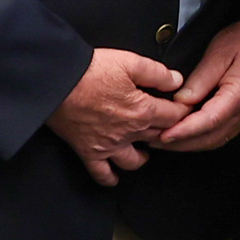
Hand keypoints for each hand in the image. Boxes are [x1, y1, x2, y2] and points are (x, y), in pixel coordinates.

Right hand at [50, 47, 187, 185]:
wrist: (57, 82)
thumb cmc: (90, 70)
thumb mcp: (130, 62)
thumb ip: (157, 73)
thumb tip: (176, 80)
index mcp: (143, 110)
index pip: (174, 117)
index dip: (182, 111)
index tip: (183, 108)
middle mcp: (129, 132)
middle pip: (158, 138)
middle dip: (167, 133)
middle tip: (168, 128)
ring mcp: (109, 145)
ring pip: (134, 161)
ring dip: (142, 156)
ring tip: (144, 150)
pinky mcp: (89, 151)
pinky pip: (102, 173)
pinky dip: (109, 178)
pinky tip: (114, 176)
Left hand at [148, 21, 239, 154]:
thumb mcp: (218, 53)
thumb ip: (199, 80)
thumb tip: (180, 102)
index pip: (209, 121)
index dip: (184, 131)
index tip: (163, 135)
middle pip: (210, 138)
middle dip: (180, 143)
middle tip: (154, 140)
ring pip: (214, 140)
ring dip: (188, 144)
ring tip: (162, 139)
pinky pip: (219, 134)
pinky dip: (198, 138)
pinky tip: (183, 134)